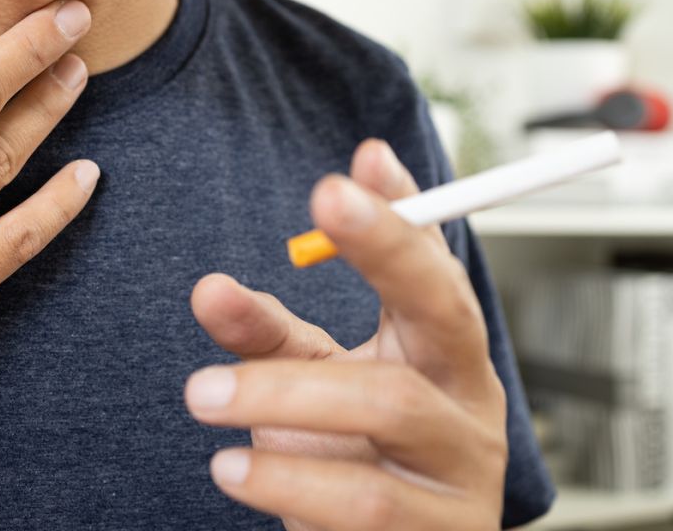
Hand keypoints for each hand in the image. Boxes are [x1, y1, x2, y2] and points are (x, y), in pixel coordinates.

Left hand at [186, 141, 506, 529]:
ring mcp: (464, 473)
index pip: (435, 266)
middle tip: (255, 260)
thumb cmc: (360, 455)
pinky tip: (233, 469)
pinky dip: (290, 481)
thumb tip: (209, 286)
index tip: (343, 174)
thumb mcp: (314, 380)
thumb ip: (265, 333)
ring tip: (202, 395)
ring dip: (285, 393)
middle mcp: (470, 401)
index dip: (396, 221)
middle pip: (442, 315)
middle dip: (377, 253)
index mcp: (447, 350)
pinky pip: (365, 504)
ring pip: (390, 408)